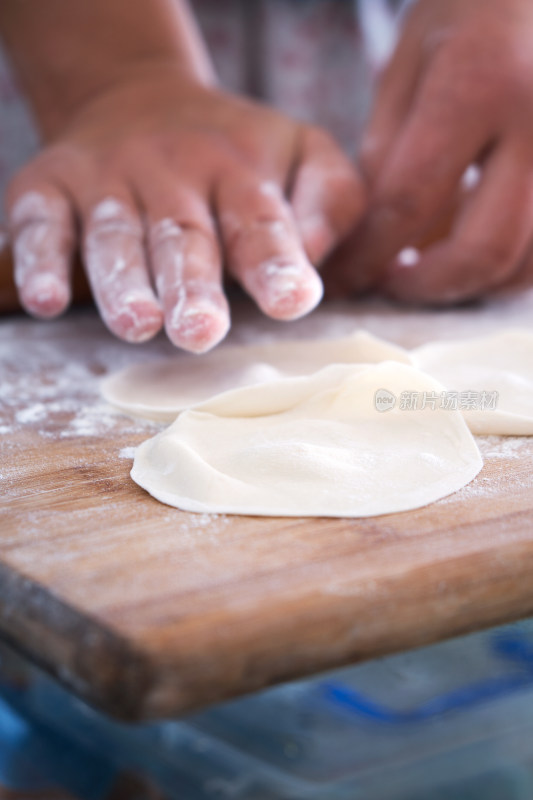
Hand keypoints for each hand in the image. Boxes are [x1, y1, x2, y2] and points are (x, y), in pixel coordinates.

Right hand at [6, 65, 363, 351]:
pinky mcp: (50, 188)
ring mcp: (109, 181)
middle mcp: (174, 177)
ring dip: (124, 284)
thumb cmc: (235, 152)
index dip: (277, 263)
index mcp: (240, 174)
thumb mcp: (303, 153)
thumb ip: (330, 200)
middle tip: (200, 333)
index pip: (261, 223)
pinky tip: (47, 300)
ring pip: (116, 238)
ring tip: (138, 325)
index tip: (292, 300)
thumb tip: (316, 256)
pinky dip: (41, 261)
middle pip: (184, 238)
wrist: (138, 95)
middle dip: (192, 287)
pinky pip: (42, 226)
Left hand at [327, 0, 532, 304]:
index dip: (368, 254)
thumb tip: (373, 233)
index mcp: (478, 84)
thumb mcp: (410, 62)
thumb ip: (387, 150)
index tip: (343, 278)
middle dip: (426, 286)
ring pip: (527, 265)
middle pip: (483, 249)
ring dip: (470, 285)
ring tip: (430, 270)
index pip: (409, 200)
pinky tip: (474, 250)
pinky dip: (507, 269)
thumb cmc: (470, 11)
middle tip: (390, 282)